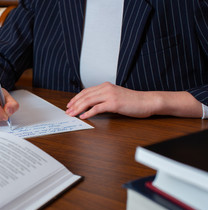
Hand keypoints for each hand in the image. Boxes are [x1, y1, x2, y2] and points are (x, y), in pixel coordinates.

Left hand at [65, 82, 201, 118]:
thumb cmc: (133, 101)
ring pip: (89, 101)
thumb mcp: (116, 96)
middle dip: (74, 104)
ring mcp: (110, 95)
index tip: (70, 104)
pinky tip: (83, 117)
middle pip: (85, 95)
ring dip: (78, 108)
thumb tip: (92, 106)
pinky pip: (97, 108)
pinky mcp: (114, 103)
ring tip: (72, 114)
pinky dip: (88, 113)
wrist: (148, 101)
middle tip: (67, 111)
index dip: (76, 98)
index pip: (86, 91)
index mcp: (106, 86)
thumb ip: (105, 98)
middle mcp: (106, 88)